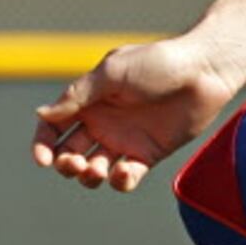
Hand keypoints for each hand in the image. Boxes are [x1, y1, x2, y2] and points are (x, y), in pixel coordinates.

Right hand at [31, 35, 245, 192]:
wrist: (202, 71)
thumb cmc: (157, 63)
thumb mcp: (112, 73)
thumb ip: (78, 95)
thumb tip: (42, 114)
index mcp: (89, 100)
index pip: (54, 126)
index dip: (43, 145)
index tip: (43, 160)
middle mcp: (102, 122)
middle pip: (69, 153)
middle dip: (65, 165)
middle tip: (75, 163)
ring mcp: (124, 140)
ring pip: (94, 170)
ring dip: (89, 177)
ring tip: (99, 170)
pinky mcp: (147, 154)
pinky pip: (126, 177)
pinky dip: (120, 181)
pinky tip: (123, 173)